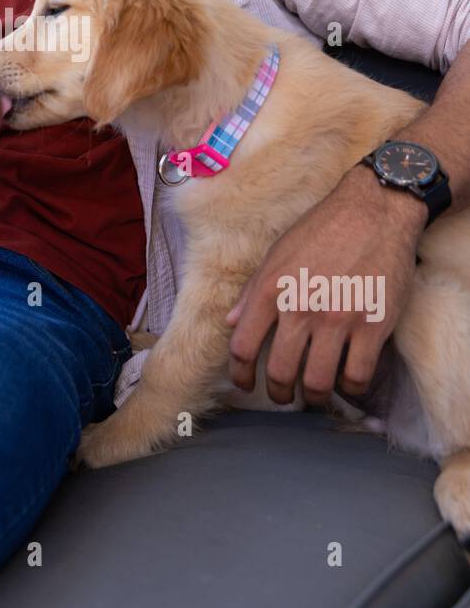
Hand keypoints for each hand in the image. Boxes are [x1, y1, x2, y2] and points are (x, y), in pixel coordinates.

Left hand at [226, 165, 425, 404]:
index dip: (241, 374)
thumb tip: (232, 323)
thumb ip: (253, 290)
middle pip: (280, 372)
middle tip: (284, 395)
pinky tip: (347, 382)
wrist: (375, 210)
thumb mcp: (278, 252)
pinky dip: (350, 389)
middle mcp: (300, 307)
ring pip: (317, 383)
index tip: (246, 383)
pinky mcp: (373, 325)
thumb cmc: (324, 228)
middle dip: (279, 393)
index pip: (243, 347)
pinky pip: (356, 376)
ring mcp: (337, 319)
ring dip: (313, 397)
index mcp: (271, 288)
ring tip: (314, 394)